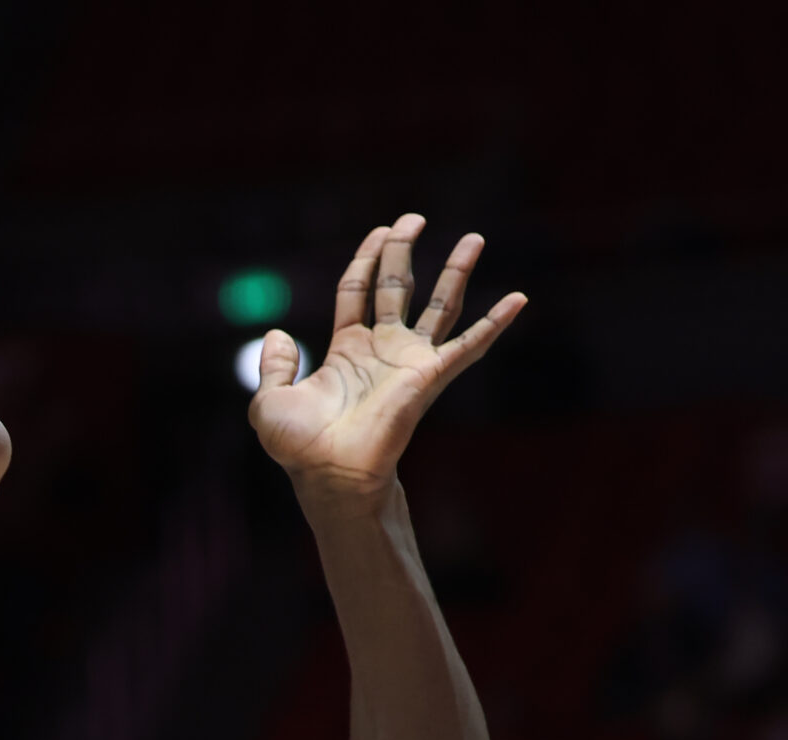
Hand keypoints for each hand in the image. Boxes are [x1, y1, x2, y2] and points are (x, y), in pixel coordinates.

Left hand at [249, 215, 525, 501]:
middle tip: (413, 218)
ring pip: (439, 306)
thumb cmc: (299, 447)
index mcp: (346, 350)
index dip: (366, 260)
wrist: (327, 474)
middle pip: (396, 288)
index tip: (379, 232)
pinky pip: (470, 345)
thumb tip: (275, 333)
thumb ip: (273, 366)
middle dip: (404, 251)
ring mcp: (409, 361)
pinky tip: (518, 299)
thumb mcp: (269, 401)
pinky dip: (495, 323)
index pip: (358, 291)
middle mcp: (382, 350)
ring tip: (474, 238)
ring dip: (455, 272)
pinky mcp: (430, 376)